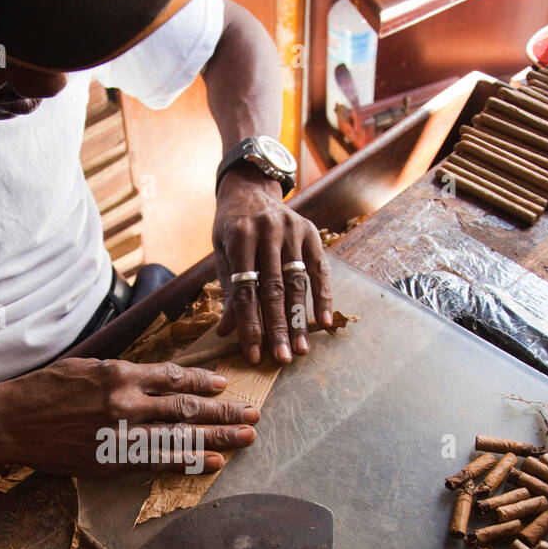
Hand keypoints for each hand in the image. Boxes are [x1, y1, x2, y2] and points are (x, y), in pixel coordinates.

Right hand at [0, 357, 260, 476]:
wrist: (10, 421)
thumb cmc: (43, 391)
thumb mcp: (84, 367)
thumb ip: (119, 372)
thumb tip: (148, 377)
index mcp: (119, 373)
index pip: (172, 376)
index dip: (202, 382)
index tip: (224, 385)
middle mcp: (127, 401)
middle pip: (187, 406)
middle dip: (224, 411)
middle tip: (253, 414)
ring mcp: (122, 433)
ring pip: (180, 434)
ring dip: (218, 436)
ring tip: (246, 438)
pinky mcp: (112, 459)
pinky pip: (159, 461)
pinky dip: (188, 461)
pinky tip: (212, 463)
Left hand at [213, 167, 333, 363]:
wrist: (249, 190)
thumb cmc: (232, 230)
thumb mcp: (222, 255)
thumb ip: (228, 291)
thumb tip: (226, 333)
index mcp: (239, 237)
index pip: (245, 290)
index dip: (249, 324)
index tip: (253, 354)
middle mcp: (267, 231)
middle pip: (274, 289)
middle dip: (277, 327)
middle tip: (281, 358)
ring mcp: (292, 230)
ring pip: (298, 283)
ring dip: (300, 319)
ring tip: (301, 349)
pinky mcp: (311, 232)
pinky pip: (320, 270)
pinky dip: (324, 296)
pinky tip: (325, 322)